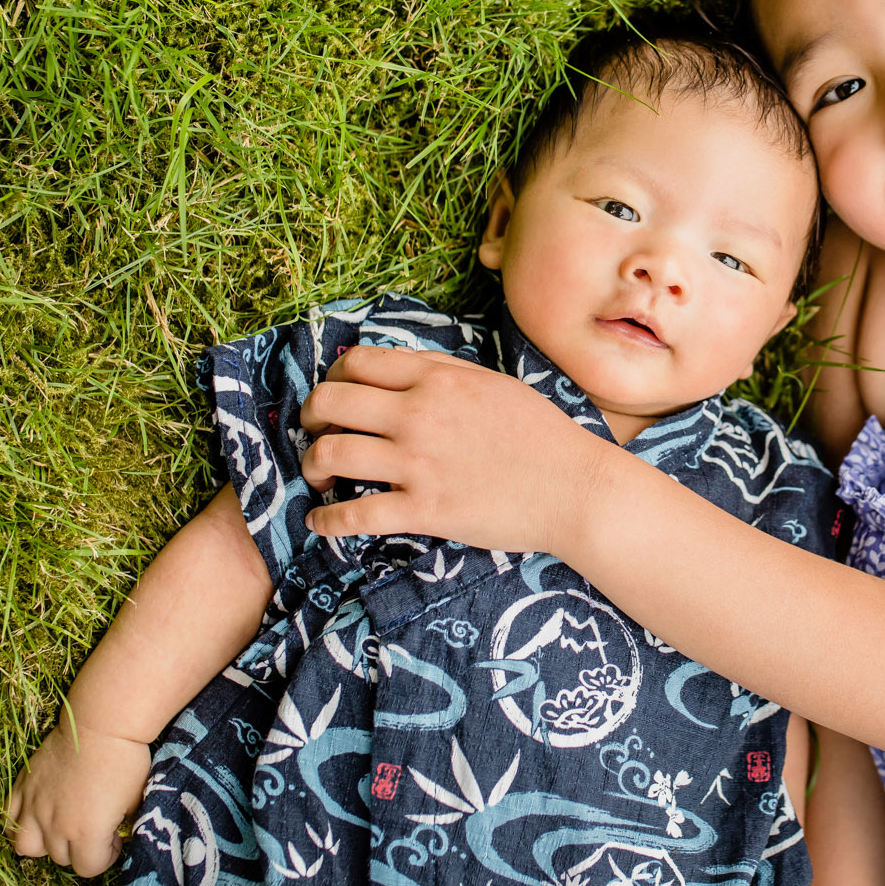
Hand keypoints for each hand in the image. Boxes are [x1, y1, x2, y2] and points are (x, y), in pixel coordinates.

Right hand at [5, 711, 150, 876]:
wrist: (101, 723)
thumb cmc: (125, 760)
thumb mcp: (136, 798)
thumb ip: (126, 824)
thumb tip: (123, 833)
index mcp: (86, 832)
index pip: (89, 869)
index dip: (105, 856)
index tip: (113, 838)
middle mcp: (55, 825)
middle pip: (61, 859)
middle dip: (79, 847)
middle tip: (94, 825)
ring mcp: (34, 806)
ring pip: (26, 846)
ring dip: (44, 843)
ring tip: (61, 826)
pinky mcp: (23, 787)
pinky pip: (7, 818)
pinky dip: (18, 822)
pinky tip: (36, 814)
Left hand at [297, 346, 614, 553]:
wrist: (573, 486)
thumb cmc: (540, 433)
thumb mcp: (492, 382)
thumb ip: (442, 370)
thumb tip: (397, 364)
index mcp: (437, 378)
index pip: (356, 363)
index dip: (333, 378)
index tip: (334, 397)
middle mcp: (419, 414)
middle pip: (330, 402)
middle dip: (311, 417)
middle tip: (317, 433)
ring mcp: (418, 463)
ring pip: (331, 453)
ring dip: (311, 465)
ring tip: (319, 476)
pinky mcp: (424, 509)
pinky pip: (355, 514)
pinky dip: (326, 520)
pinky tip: (320, 522)